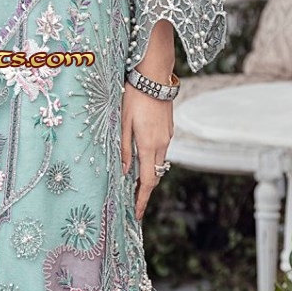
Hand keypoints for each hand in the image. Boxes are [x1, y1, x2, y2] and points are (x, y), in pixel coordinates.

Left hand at [121, 84, 172, 221]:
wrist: (154, 76)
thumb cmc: (134, 97)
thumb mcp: (122, 123)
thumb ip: (124, 149)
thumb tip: (125, 172)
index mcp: (149, 145)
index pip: (148, 180)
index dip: (142, 199)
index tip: (137, 214)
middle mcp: (162, 143)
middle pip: (155, 174)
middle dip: (145, 188)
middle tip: (132, 200)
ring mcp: (168, 136)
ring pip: (159, 161)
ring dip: (149, 172)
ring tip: (135, 181)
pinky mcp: (169, 128)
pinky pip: (161, 149)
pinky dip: (152, 157)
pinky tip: (142, 156)